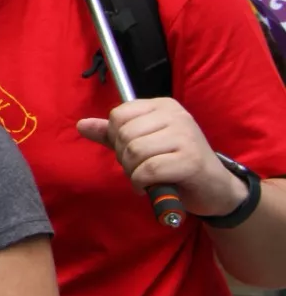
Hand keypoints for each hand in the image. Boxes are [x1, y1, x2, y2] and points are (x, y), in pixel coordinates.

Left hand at [78, 98, 246, 216]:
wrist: (215, 189)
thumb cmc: (176, 165)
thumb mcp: (143, 145)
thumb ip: (113, 135)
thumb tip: (81, 125)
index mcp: (162, 105)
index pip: (118, 115)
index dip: (116, 139)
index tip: (131, 153)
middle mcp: (176, 115)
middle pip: (124, 134)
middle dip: (125, 158)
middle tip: (140, 169)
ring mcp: (186, 136)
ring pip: (135, 151)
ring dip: (133, 173)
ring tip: (146, 178)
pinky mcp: (191, 160)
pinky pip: (149, 170)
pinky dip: (142, 183)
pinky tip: (150, 188)